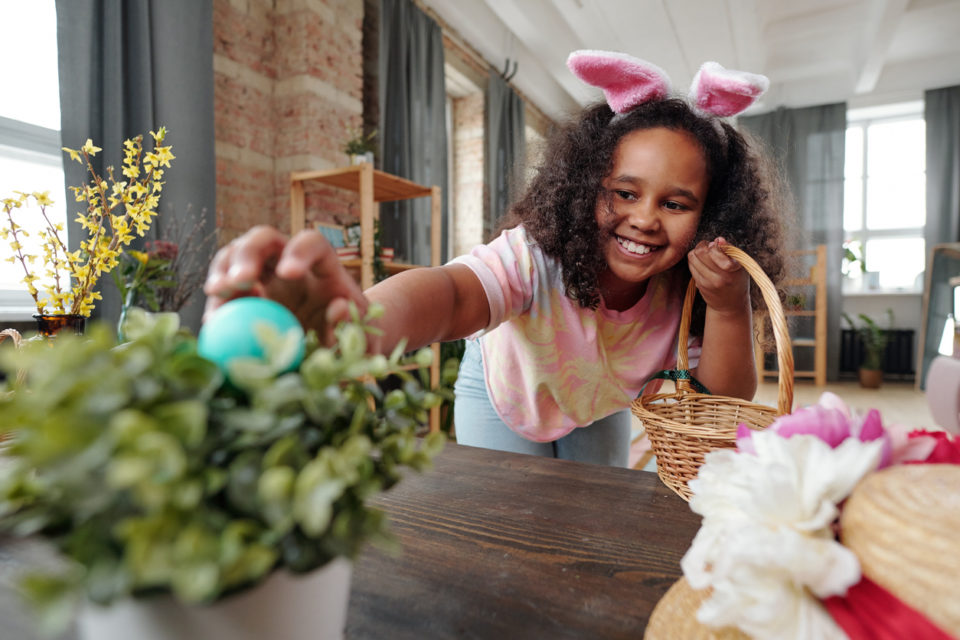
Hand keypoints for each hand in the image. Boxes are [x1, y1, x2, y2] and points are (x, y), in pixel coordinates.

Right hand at [203, 225, 367, 344]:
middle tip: (241, 280)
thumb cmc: (351, 334)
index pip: (312, 243)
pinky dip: (215, 303)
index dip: (299, 252)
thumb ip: (354, 323)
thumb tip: (337, 309)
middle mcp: (289, 261)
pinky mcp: (243, 295)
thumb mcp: (362, 332)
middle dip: (249, 253)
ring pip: (234, 256)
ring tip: (218, 293)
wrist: (332, 346)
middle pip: (263, 238)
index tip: (290, 274)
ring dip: (222, 271)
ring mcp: (262, 275)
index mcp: (323, 265)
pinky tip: (213, 321)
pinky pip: (222, 291)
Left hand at [687, 237, 749, 315]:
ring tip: (705, 254)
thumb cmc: (737, 280)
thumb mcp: (741, 265)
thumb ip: (730, 251)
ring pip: (693, 256)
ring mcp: (708, 282)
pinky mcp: (700, 284)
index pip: (715, 251)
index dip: (715, 244)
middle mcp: (720, 277)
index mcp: (733, 269)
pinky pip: (691, 264)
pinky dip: (695, 260)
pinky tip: (702, 263)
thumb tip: (718, 239)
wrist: (730, 305)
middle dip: (704, 245)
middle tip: (709, 247)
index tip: (719, 245)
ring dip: (697, 251)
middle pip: (701, 251)